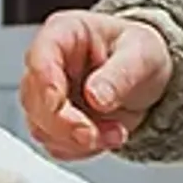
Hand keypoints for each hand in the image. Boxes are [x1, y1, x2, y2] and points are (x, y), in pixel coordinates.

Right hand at [18, 11, 171, 159]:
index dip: (44, 82)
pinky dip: (82, 149)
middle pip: (35, 99)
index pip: (40, 55)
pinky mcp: (55, 122)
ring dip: (78, 140)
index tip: (57, 104)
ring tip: (116, 132)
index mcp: (64, 33)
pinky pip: (56, 144)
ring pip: (42, 127)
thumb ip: (120, 74)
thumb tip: (95, 96)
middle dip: (64, 123)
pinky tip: (107, 136)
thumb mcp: (141, 54)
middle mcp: (49, 64)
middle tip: (93, 133)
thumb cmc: (138, 53)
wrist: (148, 76)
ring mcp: (48, 95)